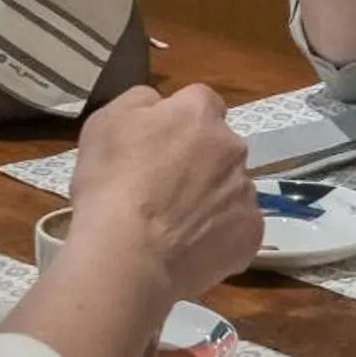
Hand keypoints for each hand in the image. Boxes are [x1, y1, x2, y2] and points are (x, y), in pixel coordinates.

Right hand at [69, 85, 262, 302]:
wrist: (127, 255)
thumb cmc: (110, 184)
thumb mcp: (104, 122)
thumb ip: (139, 101)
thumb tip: (159, 104)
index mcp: (198, 114)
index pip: (200, 101)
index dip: (178, 121)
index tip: (158, 144)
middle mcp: (232, 147)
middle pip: (220, 145)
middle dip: (199, 159)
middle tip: (163, 187)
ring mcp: (246, 192)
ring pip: (230, 186)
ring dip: (210, 196)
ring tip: (174, 225)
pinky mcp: (251, 233)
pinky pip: (238, 226)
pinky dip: (220, 233)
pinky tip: (190, 247)